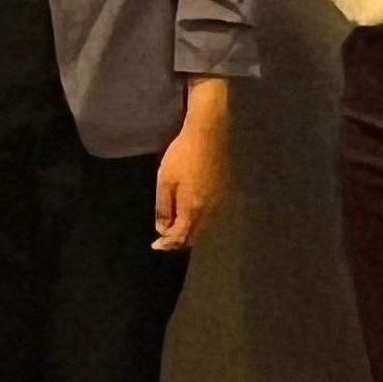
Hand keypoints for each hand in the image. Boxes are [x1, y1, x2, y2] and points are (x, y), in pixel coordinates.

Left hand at [152, 116, 233, 250]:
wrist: (209, 135)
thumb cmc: (181, 156)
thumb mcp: (165, 182)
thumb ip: (163, 208)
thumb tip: (162, 230)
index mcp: (194, 209)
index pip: (181, 238)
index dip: (168, 244)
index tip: (156, 246)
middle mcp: (211, 211)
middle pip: (195, 236)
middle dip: (178, 239)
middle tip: (163, 237)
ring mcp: (221, 203)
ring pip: (204, 226)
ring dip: (189, 229)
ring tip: (173, 224)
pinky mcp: (226, 194)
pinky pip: (211, 215)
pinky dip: (199, 218)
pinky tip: (189, 210)